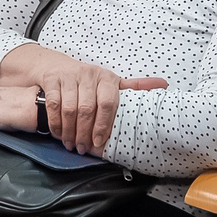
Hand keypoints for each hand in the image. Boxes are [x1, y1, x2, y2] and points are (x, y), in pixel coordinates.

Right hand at [0, 40, 166, 155]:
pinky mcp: (53, 79)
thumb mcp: (111, 83)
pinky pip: (53, 105)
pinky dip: (55, 123)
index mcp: (107, 78)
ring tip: (70, 144)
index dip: (104, 125)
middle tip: (82, 149)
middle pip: (86, 109)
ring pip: (69, 109)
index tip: (99, 143)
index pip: (108, 103)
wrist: (57, 67)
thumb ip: (134, 87)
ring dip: (69, 131)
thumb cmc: (88, 81)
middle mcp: (89, 74)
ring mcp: (69, 76)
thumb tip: (164, 85)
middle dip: (84, 133)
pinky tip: (58, 134)